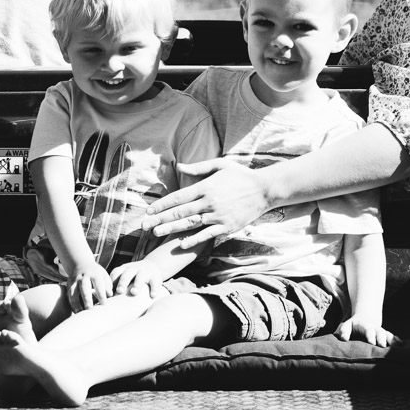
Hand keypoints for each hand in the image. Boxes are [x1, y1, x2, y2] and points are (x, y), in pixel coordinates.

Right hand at [66, 261, 112, 311]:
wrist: (81, 264)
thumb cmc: (96, 273)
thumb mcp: (103, 275)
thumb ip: (108, 285)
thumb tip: (110, 295)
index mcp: (95, 274)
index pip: (98, 284)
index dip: (101, 294)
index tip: (104, 303)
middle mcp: (84, 277)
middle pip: (84, 287)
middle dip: (86, 298)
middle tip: (89, 308)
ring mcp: (75, 281)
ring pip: (74, 292)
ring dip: (76, 302)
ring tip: (80, 312)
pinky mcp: (69, 285)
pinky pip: (69, 295)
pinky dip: (72, 303)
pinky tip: (75, 311)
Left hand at [110, 260, 163, 297]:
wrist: (152, 266)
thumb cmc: (134, 276)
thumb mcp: (124, 275)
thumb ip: (114, 285)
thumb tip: (98, 297)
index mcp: (124, 269)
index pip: (116, 273)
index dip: (112, 281)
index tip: (108, 292)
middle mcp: (134, 269)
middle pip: (127, 274)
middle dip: (123, 282)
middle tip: (119, 291)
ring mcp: (145, 272)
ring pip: (140, 277)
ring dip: (137, 284)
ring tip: (134, 292)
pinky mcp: (155, 277)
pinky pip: (155, 283)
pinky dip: (154, 289)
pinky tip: (153, 296)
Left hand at [142, 159, 270, 248]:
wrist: (265, 190)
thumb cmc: (241, 175)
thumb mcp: (220, 165)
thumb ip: (199, 167)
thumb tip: (180, 166)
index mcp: (205, 187)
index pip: (178, 197)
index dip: (161, 204)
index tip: (148, 210)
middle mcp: (209, 202)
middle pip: (179, 212)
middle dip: (159, 219)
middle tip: (144, 225)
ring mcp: (217, 216)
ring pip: (189, 224)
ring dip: (171, 230)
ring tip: (156, 234)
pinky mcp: (226, 226)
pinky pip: (207, 235)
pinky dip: (193, 239)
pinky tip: (181, 244)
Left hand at [335, 315, 395, 347]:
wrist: (366, 318)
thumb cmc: (354, 325)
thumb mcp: (347, 325)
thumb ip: (345, 331)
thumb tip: (344, 338)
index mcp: (365, 326)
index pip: (368, 330)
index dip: (370, 335)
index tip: (371, 342)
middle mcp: (375, 329)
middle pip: (380, 333)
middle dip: (382, 339)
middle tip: (383, 346)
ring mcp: (381, 332)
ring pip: (388, 335)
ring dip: (392, 340)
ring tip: (397, 347)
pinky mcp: (386, 335)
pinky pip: (393, 338)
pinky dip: (398, 341)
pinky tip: (402, 346)